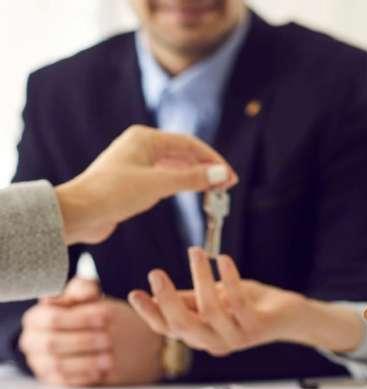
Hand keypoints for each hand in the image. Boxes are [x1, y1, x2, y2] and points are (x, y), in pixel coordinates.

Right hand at [20, 278, 164, 385]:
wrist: (92, 333)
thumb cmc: (87, 310)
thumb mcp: (86, 295)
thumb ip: (83, 289)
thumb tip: (83, 292)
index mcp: (36, 317)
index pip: (53, 318)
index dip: (80, 318)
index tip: (105, 317)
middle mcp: (32, 341)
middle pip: (53, 343)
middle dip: (84, 341)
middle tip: (108, 339)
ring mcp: (39, 362)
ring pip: (58, 365)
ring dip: (86, 362)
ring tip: (109, 358)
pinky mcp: (50, 380)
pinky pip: (64, 382)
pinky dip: (83, 377)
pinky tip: (101, 371)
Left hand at [55, 125, 238, 244]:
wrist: (77, 214)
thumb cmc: (112, 194)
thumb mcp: (158, 185)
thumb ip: (192, 178)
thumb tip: (223, 174)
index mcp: (145, 138)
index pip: (189, 144)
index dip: (213, 160)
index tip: (230, 177)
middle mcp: (141, 147)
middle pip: (183, 154)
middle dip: (206, 169)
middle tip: (226, 187)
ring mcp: (136, 164)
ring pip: (175, 166)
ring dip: (195, 177)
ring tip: (213, 192)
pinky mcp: (132, 181)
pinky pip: (164, 178)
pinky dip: (181, 184)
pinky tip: (191, 193)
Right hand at [129, 248, 364, 356]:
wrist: (289, 316)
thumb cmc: (251, 305)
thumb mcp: (215, 299)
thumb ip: (191, 299)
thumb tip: (159, 292)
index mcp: (201, 334)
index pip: (169, 328)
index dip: (150, 313)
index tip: (134, 292)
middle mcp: (215, 341)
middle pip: (184, 325)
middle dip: (167, 299)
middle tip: (156, 272)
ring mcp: (236, 336)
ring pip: (210, 310)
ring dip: (200, 278)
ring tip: (195, 252)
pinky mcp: (257, 326)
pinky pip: (238, 302)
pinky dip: (229, 279)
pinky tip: (222, 259)